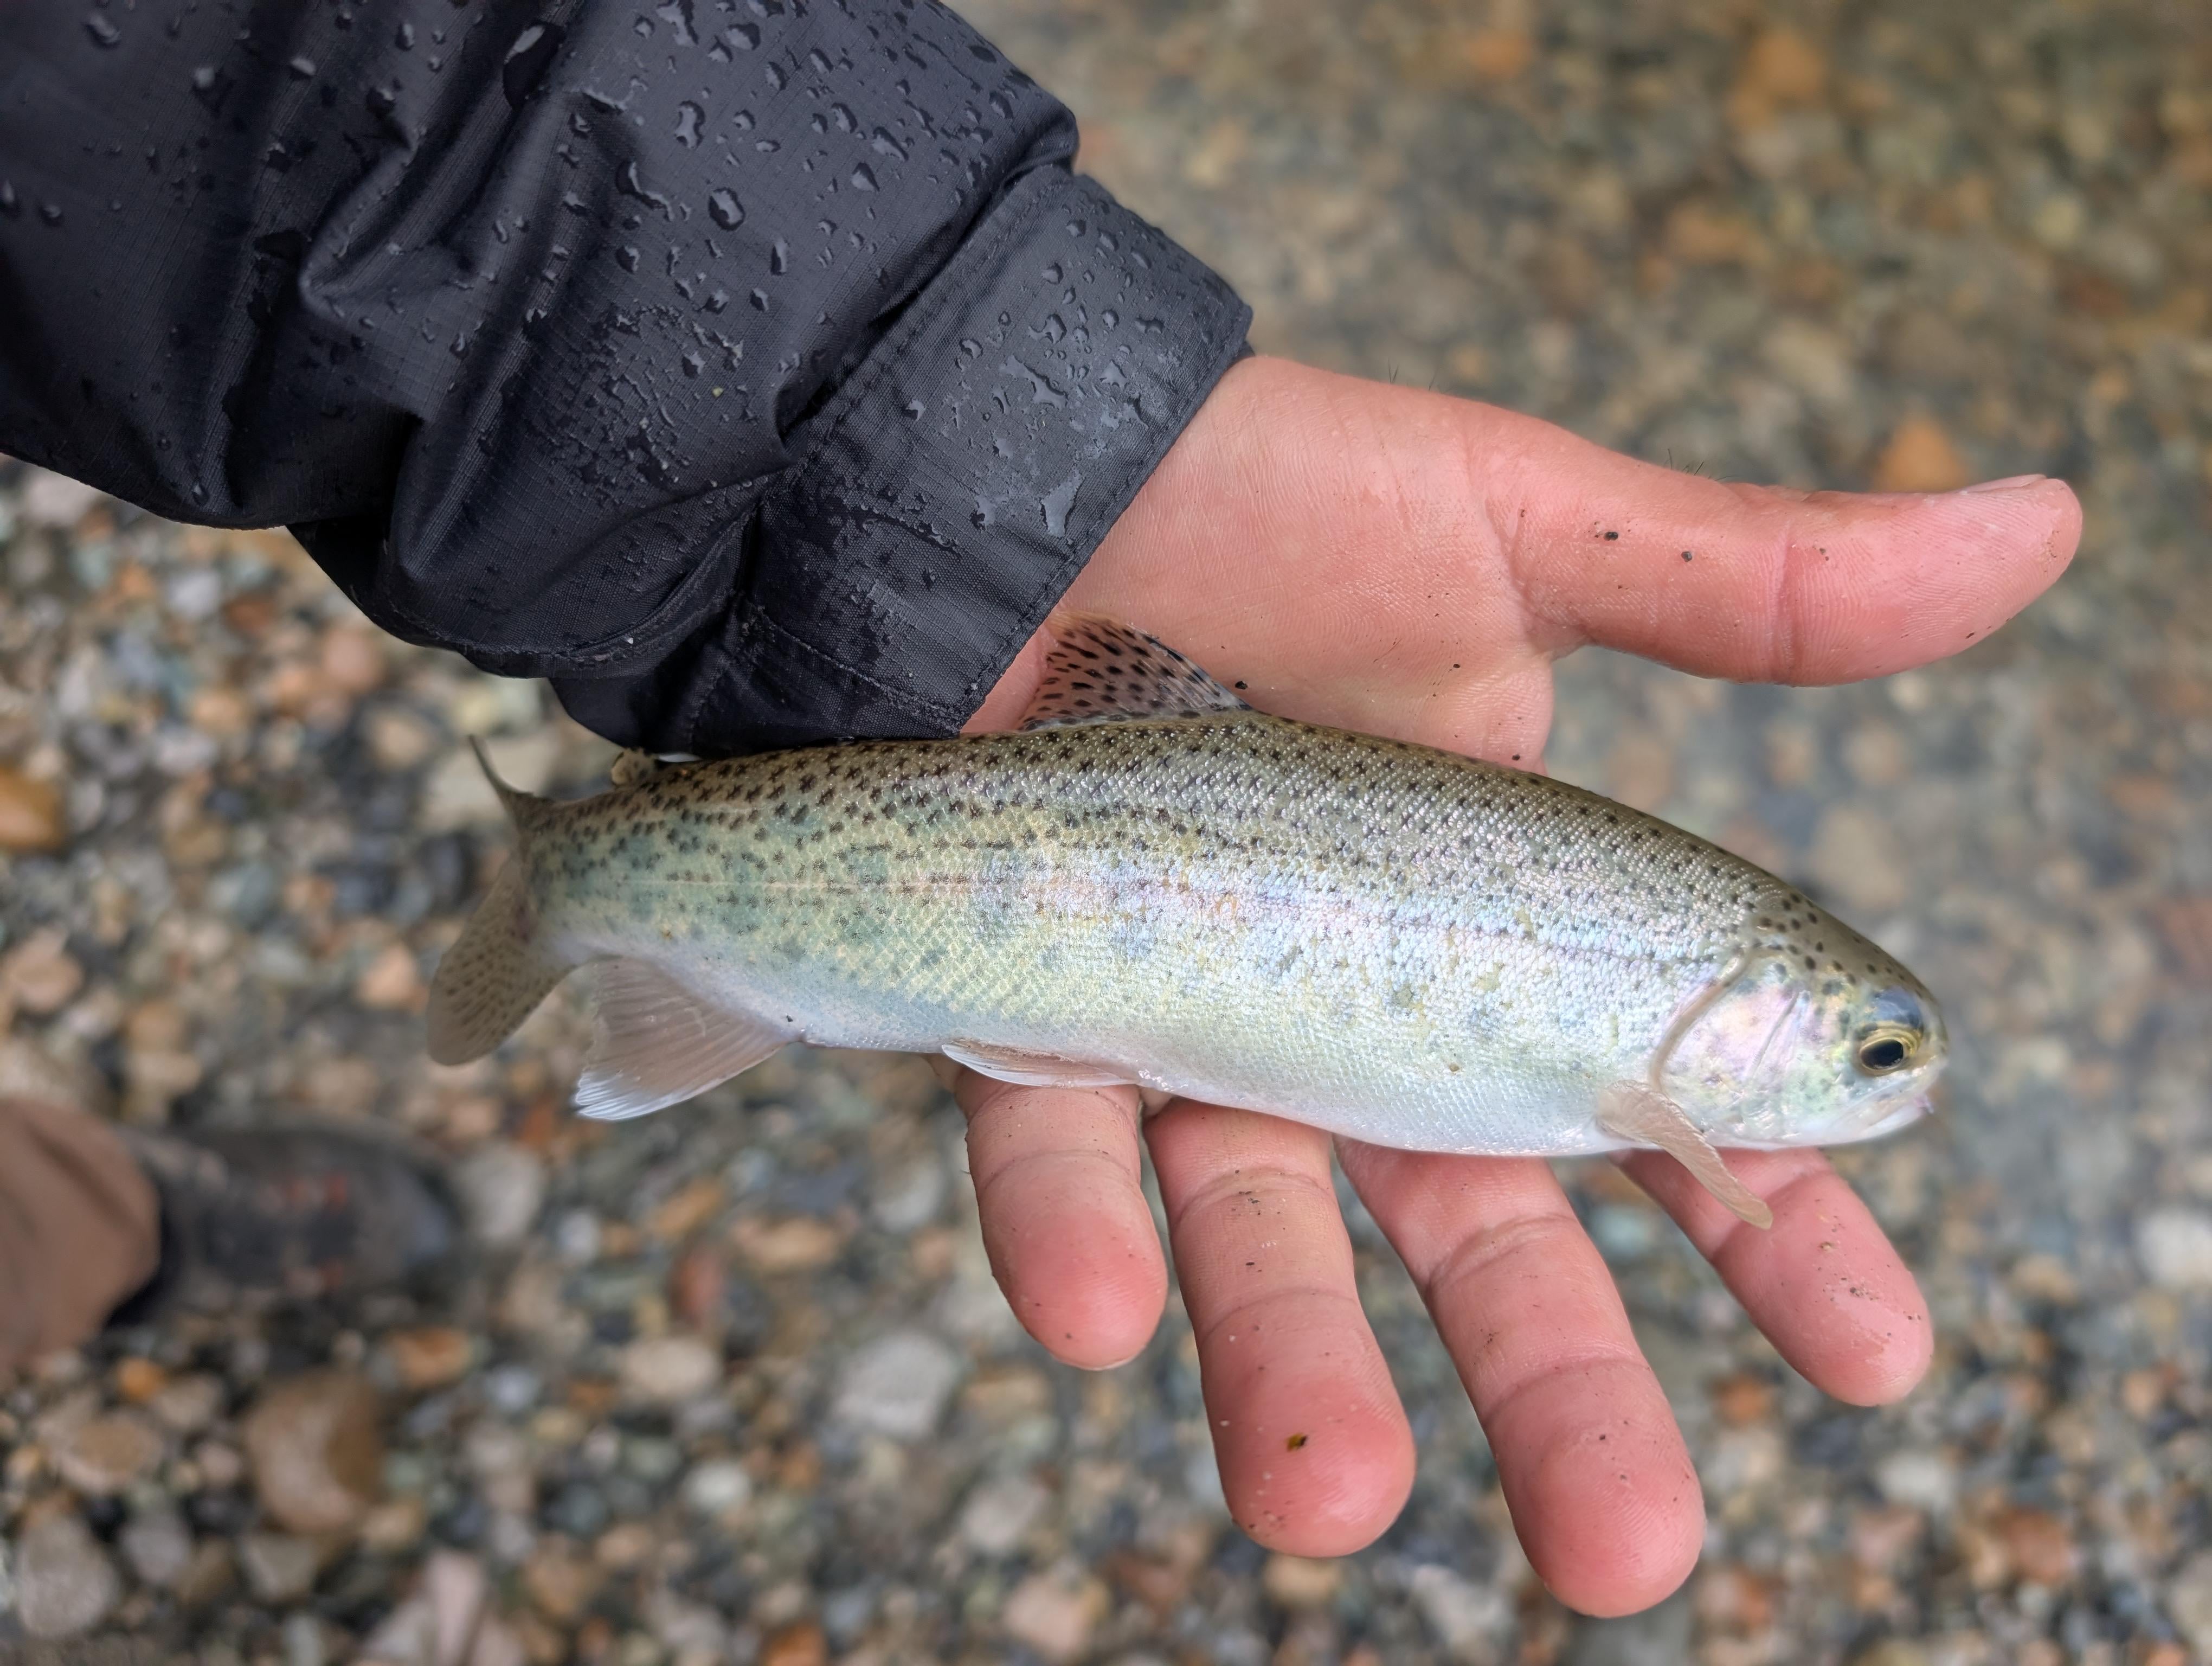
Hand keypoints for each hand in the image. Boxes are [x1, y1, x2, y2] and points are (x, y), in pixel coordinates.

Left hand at [956, 355, 2080, 1614]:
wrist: (1011, 460)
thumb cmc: (1266, 489)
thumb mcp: (1522, 532)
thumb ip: (1754, 586)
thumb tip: (2040, 526)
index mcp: (1505, 926)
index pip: (1663, 1112)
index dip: (1777, 1233)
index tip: (1877, 1356)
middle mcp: (1359, 1009)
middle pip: (1474, 1233)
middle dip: (1558, 1388)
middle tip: (1630, 1547)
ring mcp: (1194, 1026)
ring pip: (1262, 1234)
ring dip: (1296, 1367)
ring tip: (1330, 1504)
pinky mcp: (1029, 1007)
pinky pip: (1048, 1141)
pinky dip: (1075, 1226)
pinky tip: (1101, 1313)